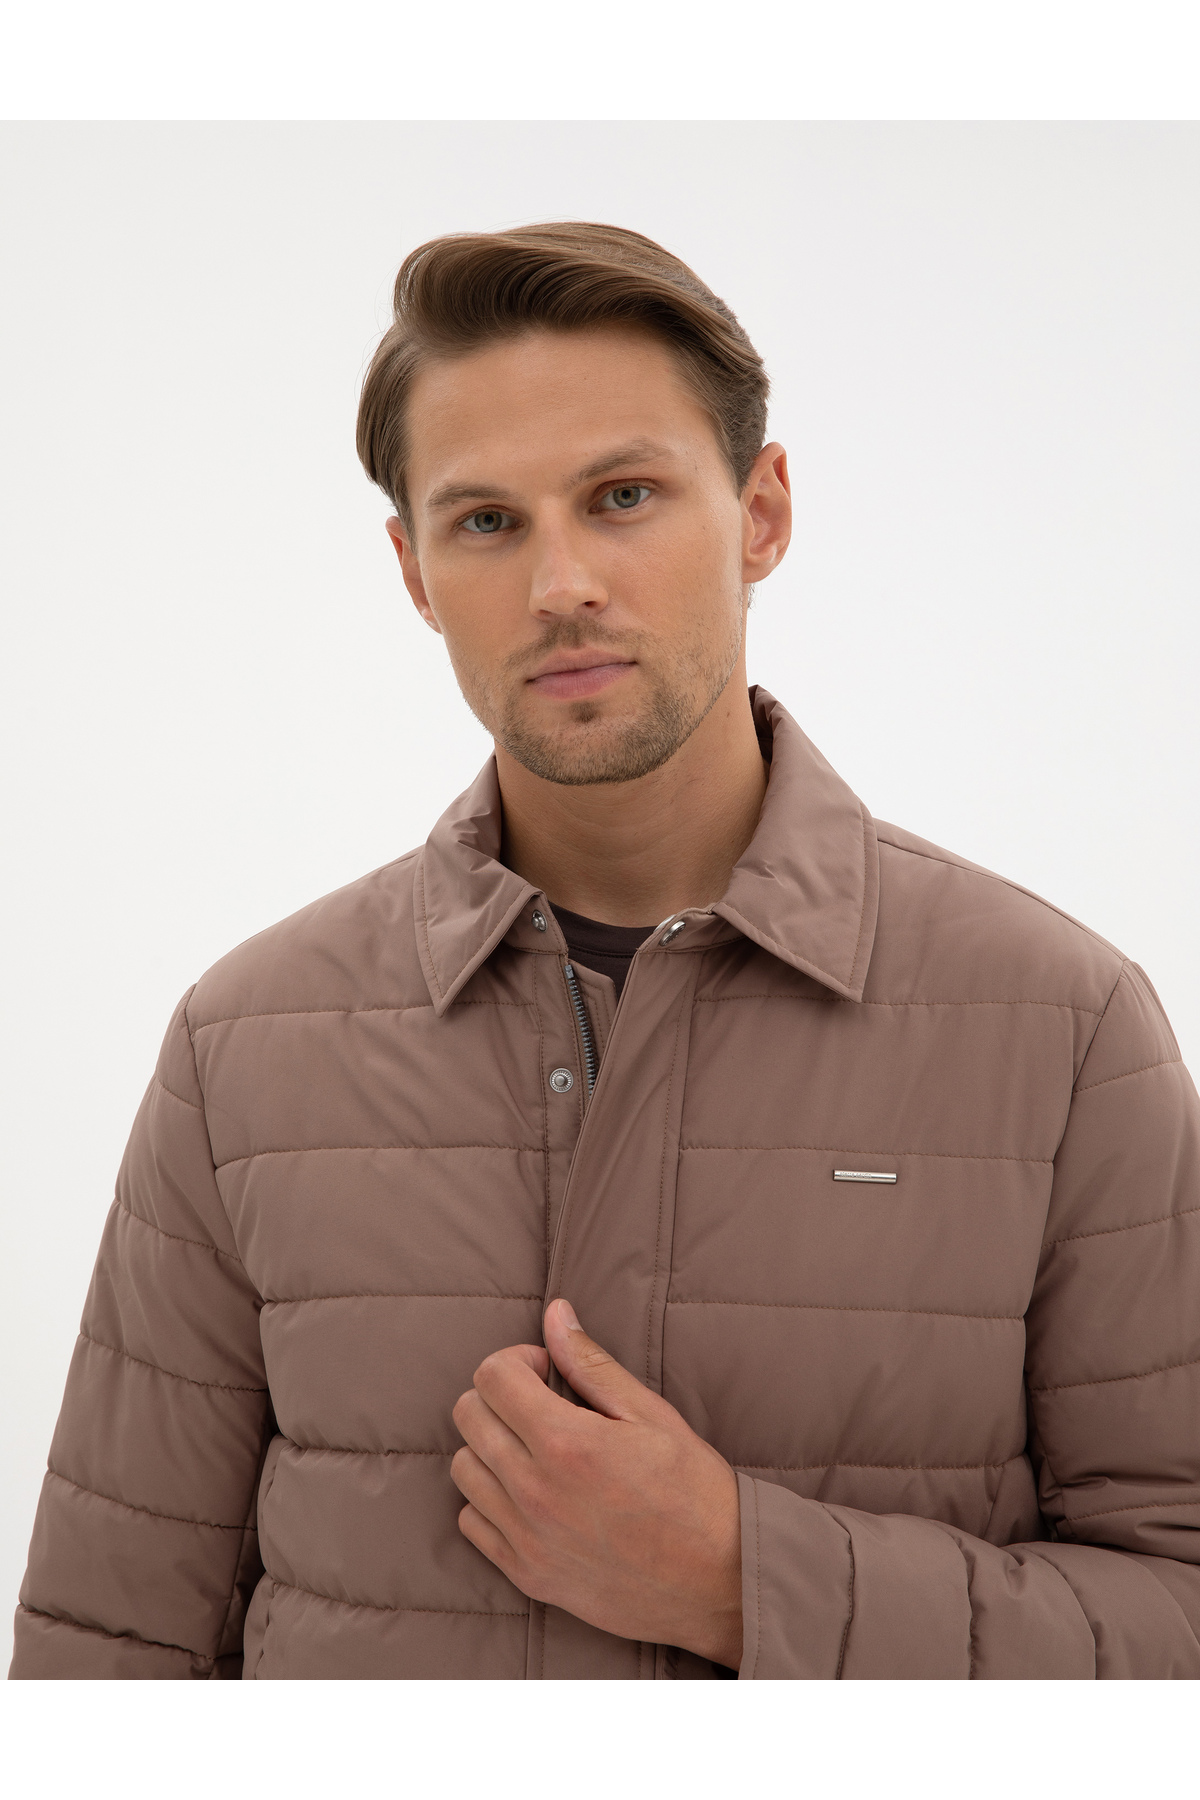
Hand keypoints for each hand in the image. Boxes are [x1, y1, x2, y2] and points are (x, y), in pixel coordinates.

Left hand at [450, 1298, 742, 1668]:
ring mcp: (527, 1538)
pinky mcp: (527, 1574)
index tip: (546, 1371)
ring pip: (463, 1468)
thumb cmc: (695, 1492)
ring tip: (535, 1449)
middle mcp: (535, 1491)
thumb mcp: (651, 1416)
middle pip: (469, 1416)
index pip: (492, 1376)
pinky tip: (529, 1493)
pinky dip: (490, 1500)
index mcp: (566, 1443)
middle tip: (540, 1404)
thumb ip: (592, 1364)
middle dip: (499, 1396)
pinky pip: (472, 1522)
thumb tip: (555, 1315)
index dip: (518, 1360)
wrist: (720, 1583)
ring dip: (491, 1446)